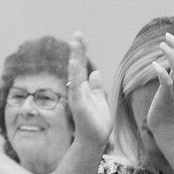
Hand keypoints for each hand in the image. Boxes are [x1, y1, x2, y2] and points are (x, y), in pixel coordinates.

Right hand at [66, 34, 113, 150]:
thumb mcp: (100, 100)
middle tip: (77, 34)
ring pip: (75, 73)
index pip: (82, 65)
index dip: (81, 52)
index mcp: (83, 88)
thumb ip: (96, 87)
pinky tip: (74, 64)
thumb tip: (95, 72)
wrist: (94, 140)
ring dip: (75, 57)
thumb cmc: (96, 123)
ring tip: (75, 43)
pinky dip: (74, 75)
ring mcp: (77, 96)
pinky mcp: (78, 103)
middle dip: (77, 50)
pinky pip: (76, 87)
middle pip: (77, 65)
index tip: (80, 37)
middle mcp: (78, 89)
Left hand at [142, 31, 173, 134]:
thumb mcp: (173, 89)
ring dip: (171, 54)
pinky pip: (167, 82)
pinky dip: (161, 71)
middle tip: (168, 36)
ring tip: (161, 45)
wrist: (168, 128)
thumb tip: (167, 64)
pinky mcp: (166, 97)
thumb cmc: (167, 108)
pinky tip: (154, 65)